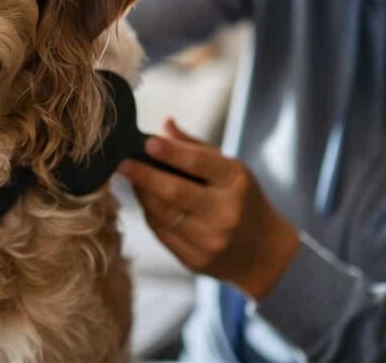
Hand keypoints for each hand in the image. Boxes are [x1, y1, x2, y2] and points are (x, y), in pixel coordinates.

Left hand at [118, 119, 300, 299]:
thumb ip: (196, 148)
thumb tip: (164, 125)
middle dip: (143, 175)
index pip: (199, 164)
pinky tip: (145, 199)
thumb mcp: (231, 169)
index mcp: (236, 183)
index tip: (147, 142)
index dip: (171, 152)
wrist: (264, 254)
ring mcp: (209, 240)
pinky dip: (149, 213)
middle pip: (175, 192)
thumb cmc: (243, 201)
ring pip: (162, 213)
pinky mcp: (194, 260)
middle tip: (120, 162)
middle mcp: (224, 213)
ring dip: (141, 193)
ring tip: (130, 177)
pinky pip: (160, 232)